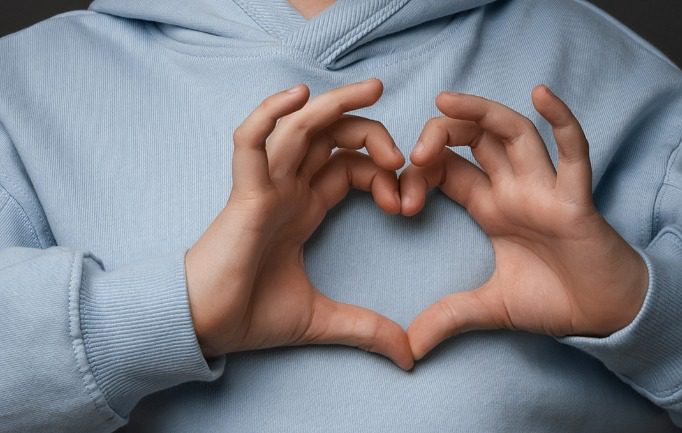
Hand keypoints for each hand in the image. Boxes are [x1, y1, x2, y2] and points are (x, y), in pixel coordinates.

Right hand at [185, 79, 413, 369]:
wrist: (206, 328)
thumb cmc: (252, 314)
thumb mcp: (323, 319)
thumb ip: (367, 330)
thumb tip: (410, 356)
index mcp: (305, 207)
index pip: (350, 168)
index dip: (383, 175)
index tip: (408, 203)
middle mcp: (287, 188)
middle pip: (329, 138)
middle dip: (368, 130)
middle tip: (404, 150)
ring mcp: (265, 186)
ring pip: (298, 129)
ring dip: (334, 105)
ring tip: (373, 88)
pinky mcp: (243, 194)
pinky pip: (250, 142)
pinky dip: (269, 115)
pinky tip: (297, 95)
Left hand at [401, 86, 647, 359]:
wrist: (603, 315)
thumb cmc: (554, 300)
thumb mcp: (490, 308)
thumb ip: (449, 318)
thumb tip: (410, 348)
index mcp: (491, 206)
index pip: (449, 170)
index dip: (420, 172)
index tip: (397, 198)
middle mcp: (515, 189)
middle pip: (477, 140)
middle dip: (443, 134)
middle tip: (414, 150)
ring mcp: (546, 189)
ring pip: (515, 134)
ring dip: (482, 114)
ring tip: (446, 101)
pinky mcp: (577, 199)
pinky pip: (574, 154)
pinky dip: (562, 122)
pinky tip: (542, 95)